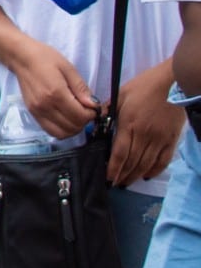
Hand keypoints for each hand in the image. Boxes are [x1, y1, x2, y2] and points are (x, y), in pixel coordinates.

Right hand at [6, 40, 99, 139]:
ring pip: (62, 133)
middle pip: (73, 126)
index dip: (92, 114)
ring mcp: (37, 111)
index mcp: (56, 93)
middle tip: (86, 110)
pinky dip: (62, 130)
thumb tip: (93, 105)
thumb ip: (81, 88)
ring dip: (74, 128)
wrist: (21, 57)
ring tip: (76, 116)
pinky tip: (65, 119)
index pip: (80, 116)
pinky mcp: (32, 113)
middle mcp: (45, 106)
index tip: (94, 106)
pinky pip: (50, 131)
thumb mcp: (68, 68)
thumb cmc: (45, 58)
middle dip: (84, 121)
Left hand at [109, 68, 183, 186]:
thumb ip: (108, 111)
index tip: (107, 177)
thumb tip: (96, 123)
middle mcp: (145, 135)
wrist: (172, 83)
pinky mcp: (171, 140)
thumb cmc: (144, 86)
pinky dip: (155, 170)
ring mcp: (160, 139)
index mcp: (129, 124)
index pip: (120, 152)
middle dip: (122, 175)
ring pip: (146, 164)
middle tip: (114, 184)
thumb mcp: (120, 95)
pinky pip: (163, 161)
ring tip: (126, 182)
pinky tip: (146, 176)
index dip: (113, 168)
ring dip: (135, 175)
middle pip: (132, 162)